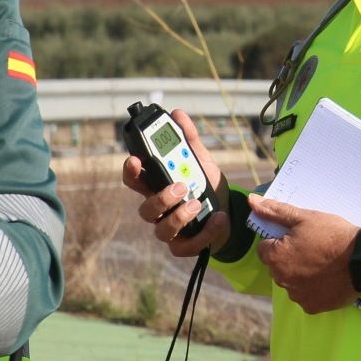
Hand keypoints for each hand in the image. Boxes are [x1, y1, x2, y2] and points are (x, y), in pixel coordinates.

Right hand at [122, 110, 231, 258]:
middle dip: (160, 197)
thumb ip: (189, 140)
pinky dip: (204, 233)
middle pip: (145, 208)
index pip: (135, 180)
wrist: (229, 212)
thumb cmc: (206, 186)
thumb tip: (178, 113)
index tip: (135, 160)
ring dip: (179, 216)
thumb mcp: (201, 161)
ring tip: (197, 204)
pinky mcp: (183, 246)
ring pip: (162, 229)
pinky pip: (187, 245)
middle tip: (180, 186)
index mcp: (157, 186)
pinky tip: (218, 219)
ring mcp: (169, 230)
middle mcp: (158, 210)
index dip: (131, 171)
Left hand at [248, 195, 360, 313]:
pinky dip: (313, 288)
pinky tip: (327, 278)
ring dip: (300, 274)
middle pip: (277, 266)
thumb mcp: (304, 218)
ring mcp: (297, 296)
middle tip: (312, 248)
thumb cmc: (333, 235)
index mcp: (275, 258)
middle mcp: (281, 280)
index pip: (265, 248)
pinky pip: (305, 296)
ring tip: (322, 263)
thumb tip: (252, 201)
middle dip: (289, 257)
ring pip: (291, 282)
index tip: (299, 237)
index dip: (280, 240)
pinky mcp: (312, 307)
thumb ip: (275, 211)